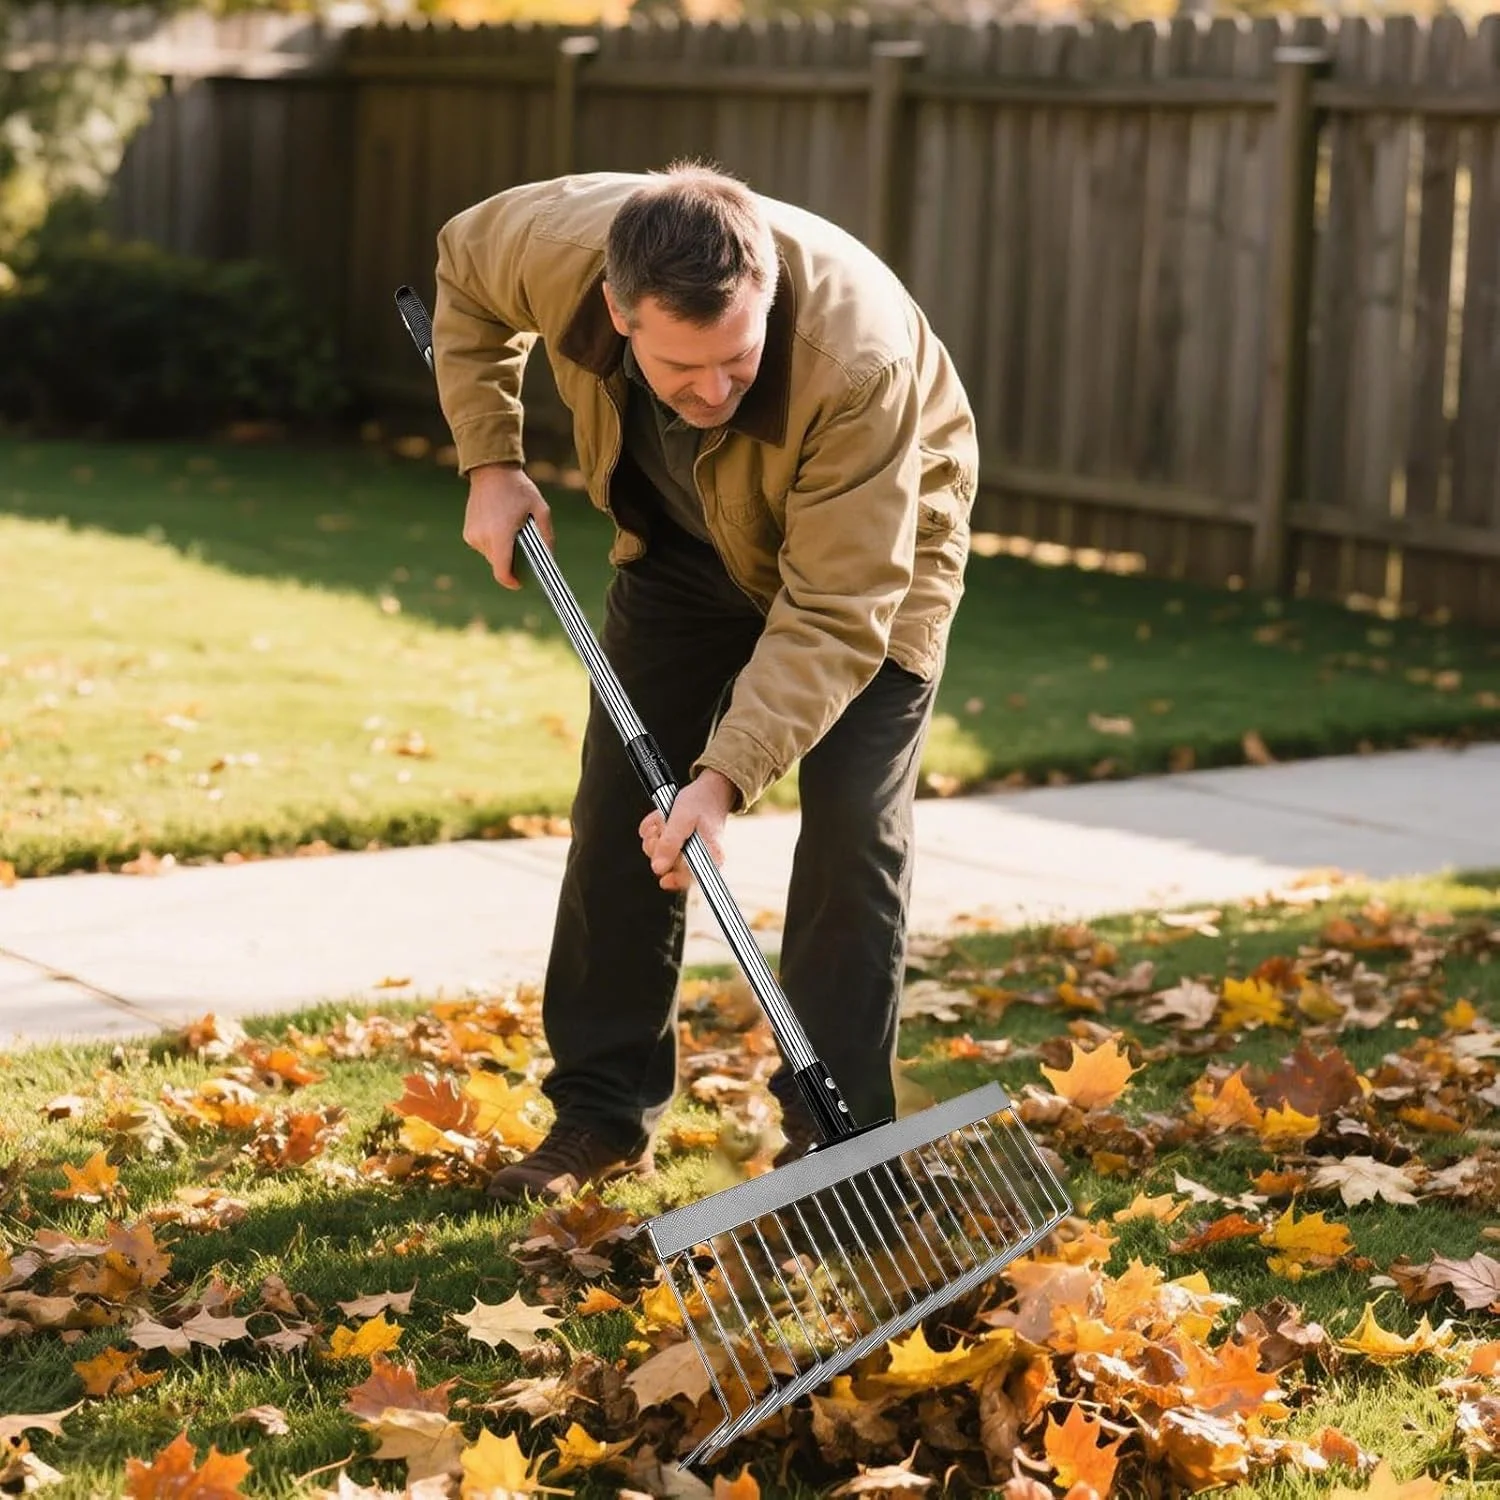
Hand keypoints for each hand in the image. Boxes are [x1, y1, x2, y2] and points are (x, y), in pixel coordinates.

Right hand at [463, 463, 553, 589]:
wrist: (491, 471)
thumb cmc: (519, 489)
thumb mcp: (541, 510)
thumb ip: (547, 536)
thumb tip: (550, 559)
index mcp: (500, 535)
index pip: (502, 572)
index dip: (512, 582)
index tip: (521, 583)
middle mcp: (483, 538)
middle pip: (499, 564)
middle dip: (513, 561)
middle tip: (524, 543)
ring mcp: (472, 536)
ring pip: (492, 556)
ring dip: (504, 551)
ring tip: (512, 530)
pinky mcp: (468, 533)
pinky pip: (485, 547)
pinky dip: (495, 543)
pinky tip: (501, 525)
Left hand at [638, 770, 738, 891]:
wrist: (707, 788)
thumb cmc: (701, 802)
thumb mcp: (682, 820)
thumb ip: (670, 844)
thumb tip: (658, 868)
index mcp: (709, 857)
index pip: (691, 881)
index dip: (674, 880)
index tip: (664, 878)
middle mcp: (699, 859)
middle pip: (670, 869)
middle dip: (657, 849)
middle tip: (660, 832)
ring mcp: (686, 852)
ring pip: (660, 857)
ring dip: (653, 839)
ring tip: (661, 823)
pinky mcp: (677, 845)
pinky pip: (657, 846)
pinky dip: (654, 833)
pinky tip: (660, 822)